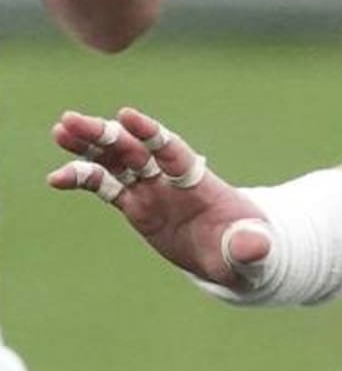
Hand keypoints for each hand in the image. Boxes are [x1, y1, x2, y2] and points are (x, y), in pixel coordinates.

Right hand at [48, 108, 268, 290]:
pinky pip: (106, 188)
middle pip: (135, 150)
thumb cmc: (248, 248)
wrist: (234, 256)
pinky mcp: (138, 206)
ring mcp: (152, 191)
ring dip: (88, 147)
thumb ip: (252, 247)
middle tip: (70, 119)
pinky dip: (83, 179)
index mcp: (200, 182)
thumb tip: (255, 246)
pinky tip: (56, 178)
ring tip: (59, 131)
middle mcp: (171, 180)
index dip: (151, 134)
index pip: (172, 151)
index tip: (126, 114)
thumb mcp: (255, 252)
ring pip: (116, 162)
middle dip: (105, 134)